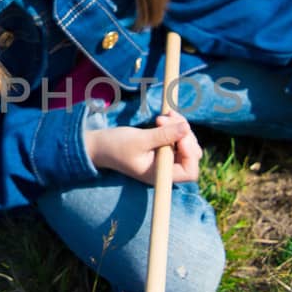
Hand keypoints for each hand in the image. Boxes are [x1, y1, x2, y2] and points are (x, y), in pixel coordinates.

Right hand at [84, 111, 200, 182]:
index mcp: (160, 176)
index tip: (180, 134)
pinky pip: (178, 137)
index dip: (190, 151)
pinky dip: (175, 125)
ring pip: (187, 143)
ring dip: (180, 127)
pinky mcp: (163, 148)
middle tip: (167, 119)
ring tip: (165, 115)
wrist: (99, 146)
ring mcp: (165, 159)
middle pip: (192, 155)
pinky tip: (166, 116)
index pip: (190, 170)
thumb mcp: (140, 140)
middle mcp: (165, 170)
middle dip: (185, 135)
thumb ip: (164, 135)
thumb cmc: (115, 147)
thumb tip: (186, 127)